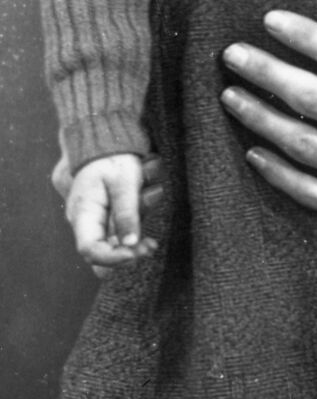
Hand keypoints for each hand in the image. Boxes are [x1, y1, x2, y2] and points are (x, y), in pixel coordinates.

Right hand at [64, 153, 157, 278]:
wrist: (109, 140)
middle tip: (149, 248)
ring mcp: (96, 220)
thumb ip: (126, 213)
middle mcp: (86, 221)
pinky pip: (120, 234)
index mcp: (83, 213)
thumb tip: (130, 244)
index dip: (111, 258)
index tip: (135, 254)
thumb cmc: (114, 157)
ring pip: (113, 244)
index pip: (89, 249)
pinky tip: (149, 239)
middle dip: (127, 254)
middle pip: (102, 251)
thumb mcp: (124, 182)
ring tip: (152, 243)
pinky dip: (135, 235)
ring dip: (134, 246)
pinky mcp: (108, 216)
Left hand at [220, 0, 316, 313]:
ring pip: (303, 145)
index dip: (307, 37)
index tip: (271, 20)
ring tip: (230, 96)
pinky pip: (311, 193)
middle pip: (313, 100)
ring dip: (261, 118)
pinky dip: (279, 173)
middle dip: (267, 73)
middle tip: (232, 54)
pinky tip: (255, 154)